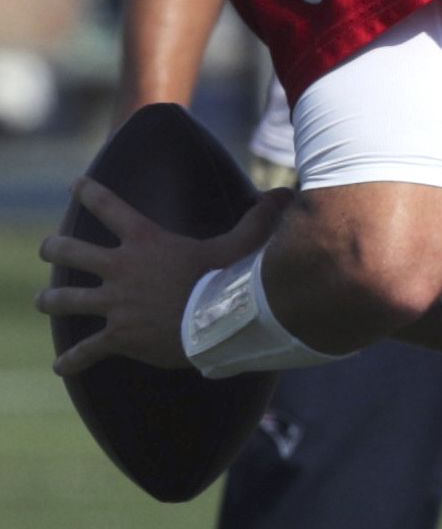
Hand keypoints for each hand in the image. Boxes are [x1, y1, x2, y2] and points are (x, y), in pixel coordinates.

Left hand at [34, 181, 291, 375]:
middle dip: (54, 248)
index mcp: (145, 241)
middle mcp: (121, 269)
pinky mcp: (116, 337)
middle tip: (48, 248)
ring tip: (43, 300)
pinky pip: (85, 351)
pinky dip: (72, 360)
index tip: (75, 184)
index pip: (110, 207)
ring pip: (65, 299)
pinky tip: (61, 366)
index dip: (89, 192)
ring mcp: (114, 304)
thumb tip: (287, 193)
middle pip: (70, 251)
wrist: (215, 325)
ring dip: (51, 300)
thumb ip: (258, 218)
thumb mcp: (241, 244)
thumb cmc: (228, 280)